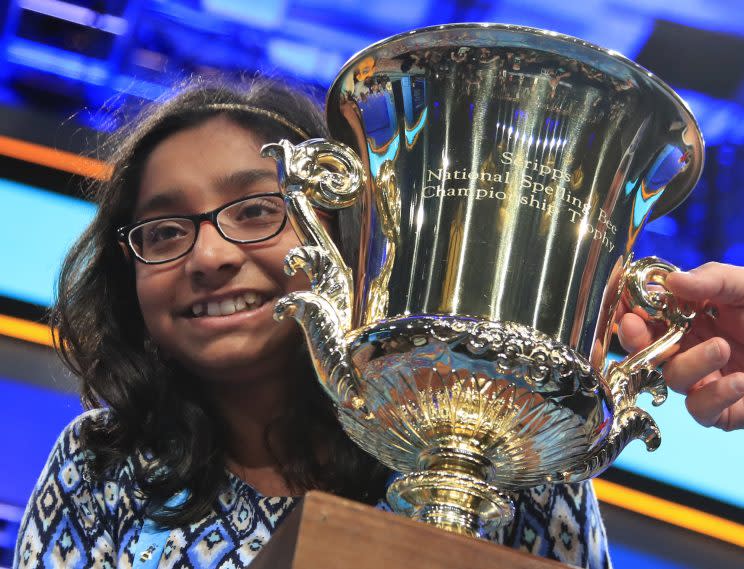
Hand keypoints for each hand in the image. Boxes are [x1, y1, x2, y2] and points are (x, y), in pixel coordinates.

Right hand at [618, 262, 743, 430]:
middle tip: (638, 328)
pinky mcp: (728, 410)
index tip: (624, 307)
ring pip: (672, 379)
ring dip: (690, 364)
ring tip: (722, 347)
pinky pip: (701, 410)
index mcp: (697, 316)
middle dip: (639, 341)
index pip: (651, 316)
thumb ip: (713, 280)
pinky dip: (714, 395)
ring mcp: (711, 379)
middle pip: (648, 350)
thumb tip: (670, 281)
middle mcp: (697, 347)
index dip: (632, 313)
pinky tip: (738, 380)